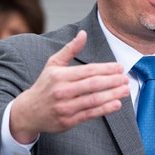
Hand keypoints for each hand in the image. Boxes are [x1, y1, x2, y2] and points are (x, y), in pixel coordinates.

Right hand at [9, 30, 129, 143]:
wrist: (28, 112)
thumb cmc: (45, 85)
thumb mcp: (53, 64)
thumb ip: (70, 49)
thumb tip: (83, 34)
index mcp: (59, 75)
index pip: (88, 70)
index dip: (107, 69)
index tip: (120, 67)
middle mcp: (62, 91)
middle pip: (93, 84)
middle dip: (112, 81)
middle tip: (126, 78)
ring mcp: (65, 107)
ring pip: (94, 100)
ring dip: (112, 94)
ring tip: (125, 90)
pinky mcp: (68, 121)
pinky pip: (90, 114)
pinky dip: (105, 109)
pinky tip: (116, 104)